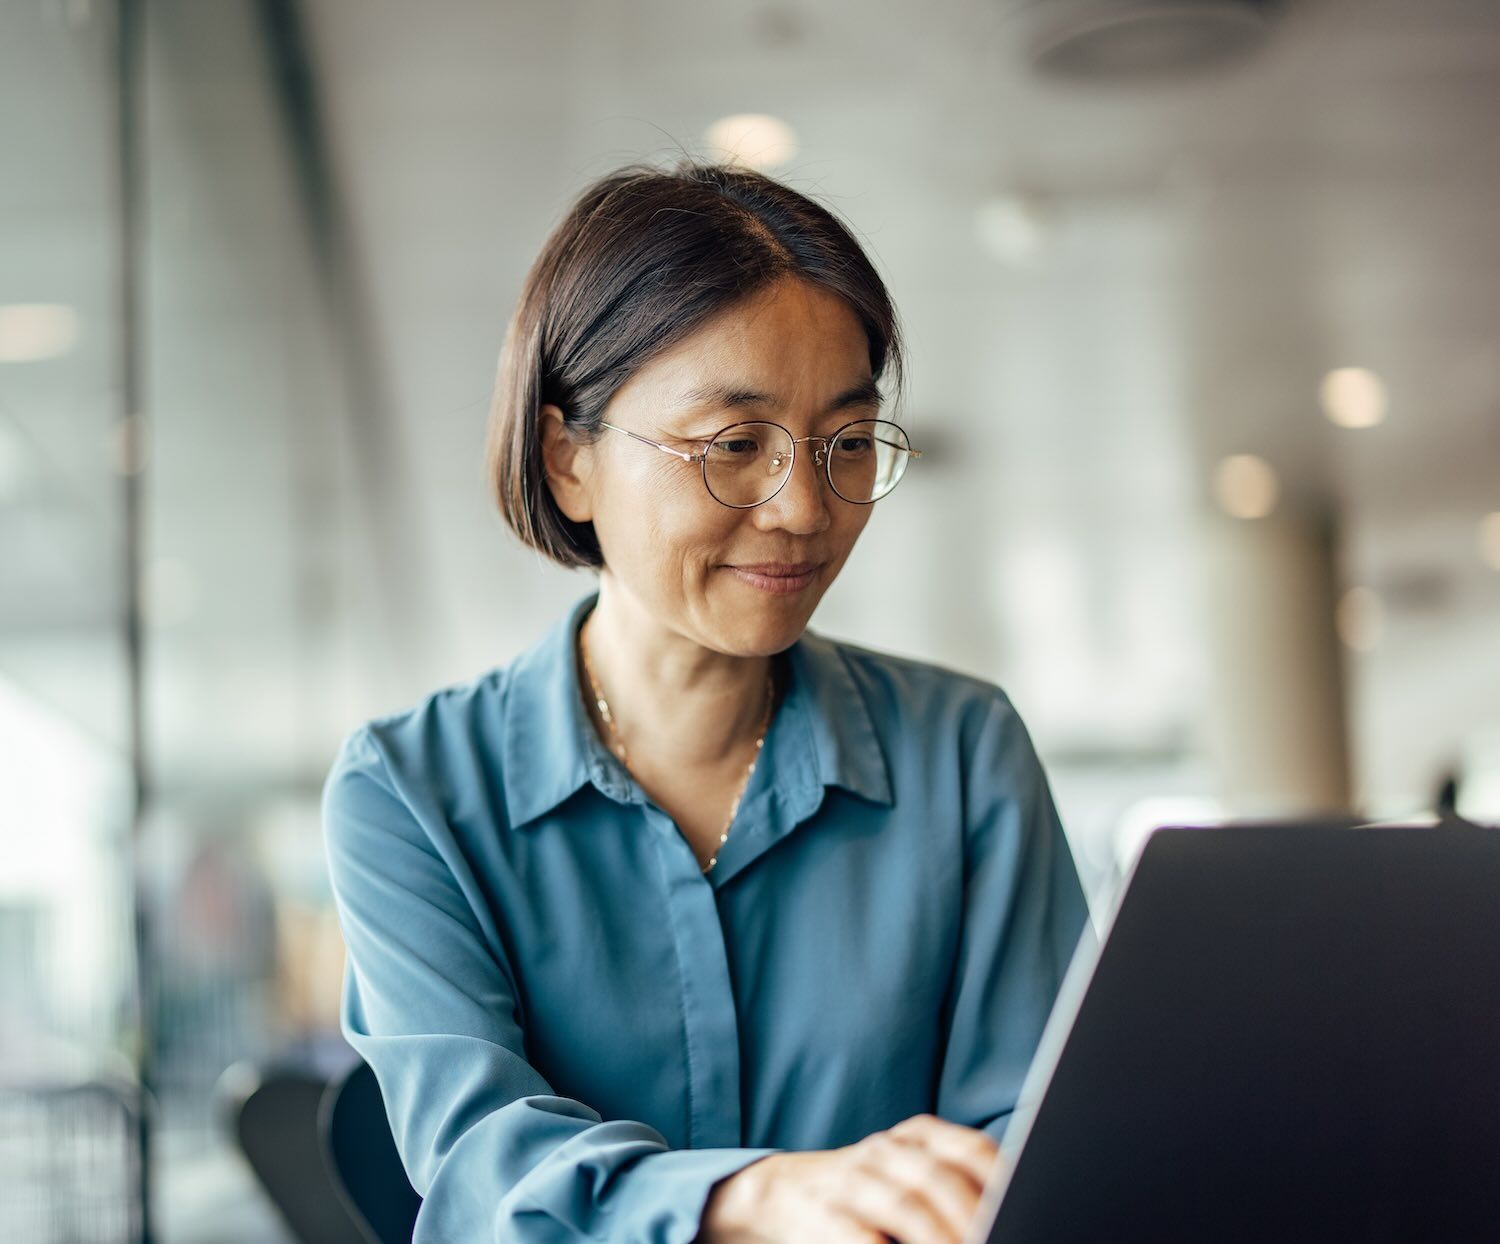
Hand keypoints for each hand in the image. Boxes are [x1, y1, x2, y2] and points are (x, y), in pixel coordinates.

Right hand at [697, 1113, 1002, 1243]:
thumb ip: (956, 1186)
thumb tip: (1009, 1214)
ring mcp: (850, 1180)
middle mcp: (884, 1151)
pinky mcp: (822, 1214)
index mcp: (916, 1138)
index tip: (1024, 1205)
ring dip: (939, 1239)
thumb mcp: (911, 1174)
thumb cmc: (868, 1195)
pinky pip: (859, 1236)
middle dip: (973, 1218)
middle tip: (997, 1238)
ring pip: (902, 1206)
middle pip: (937, 1178)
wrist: (783, 1192)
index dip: (999, 1177)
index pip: (969, 1147)